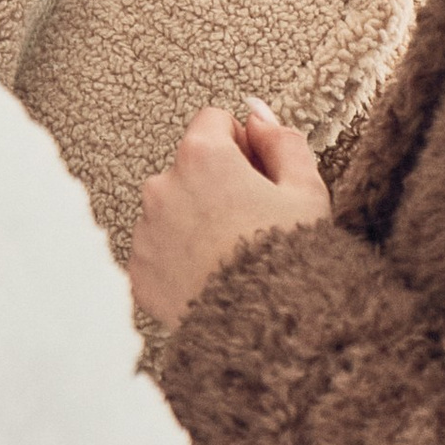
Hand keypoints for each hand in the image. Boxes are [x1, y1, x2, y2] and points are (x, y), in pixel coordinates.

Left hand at [129, 104, 330, 330]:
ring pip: (170, 209)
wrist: (267, 330)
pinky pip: (157, 251)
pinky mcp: (138, 271)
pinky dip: (178, 258)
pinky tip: (211, 276)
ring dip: (194, 220)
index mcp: (202, 157)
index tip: (258, 172)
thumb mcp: (306, 189)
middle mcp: (162, 187)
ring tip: (232, 253)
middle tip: (251, 218)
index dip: (242, 144)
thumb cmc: (290, 258)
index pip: (214, 121)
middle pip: (188, 167)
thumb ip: (282, 141)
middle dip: (215, 183)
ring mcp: (145, 231)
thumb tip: (258, 114)